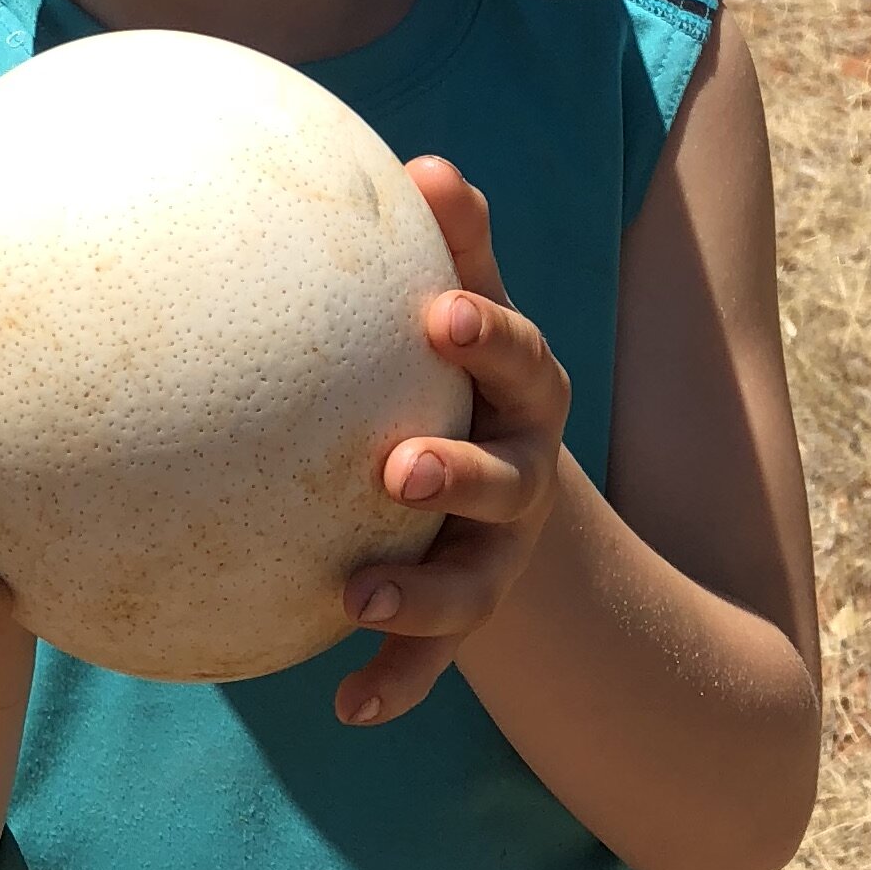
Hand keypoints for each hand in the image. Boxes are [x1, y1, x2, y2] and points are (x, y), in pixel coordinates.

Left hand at [338, 161, 569, 727]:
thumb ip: (454, 246)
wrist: (497, 484)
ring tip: (355, 598)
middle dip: (459, 474)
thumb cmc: (462, 371)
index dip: (487, 338)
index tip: (439, 317)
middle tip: (397, 470)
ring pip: (471, 584)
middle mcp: (525, 479)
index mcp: (526, 395)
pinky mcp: (468, 619)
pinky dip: (396, 684)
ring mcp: (499, 556)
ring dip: (419, 597)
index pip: (518, 359)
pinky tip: (345, 708)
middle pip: (507, 481)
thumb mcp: (469, 309)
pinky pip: (433, 661)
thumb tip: (425, 160)